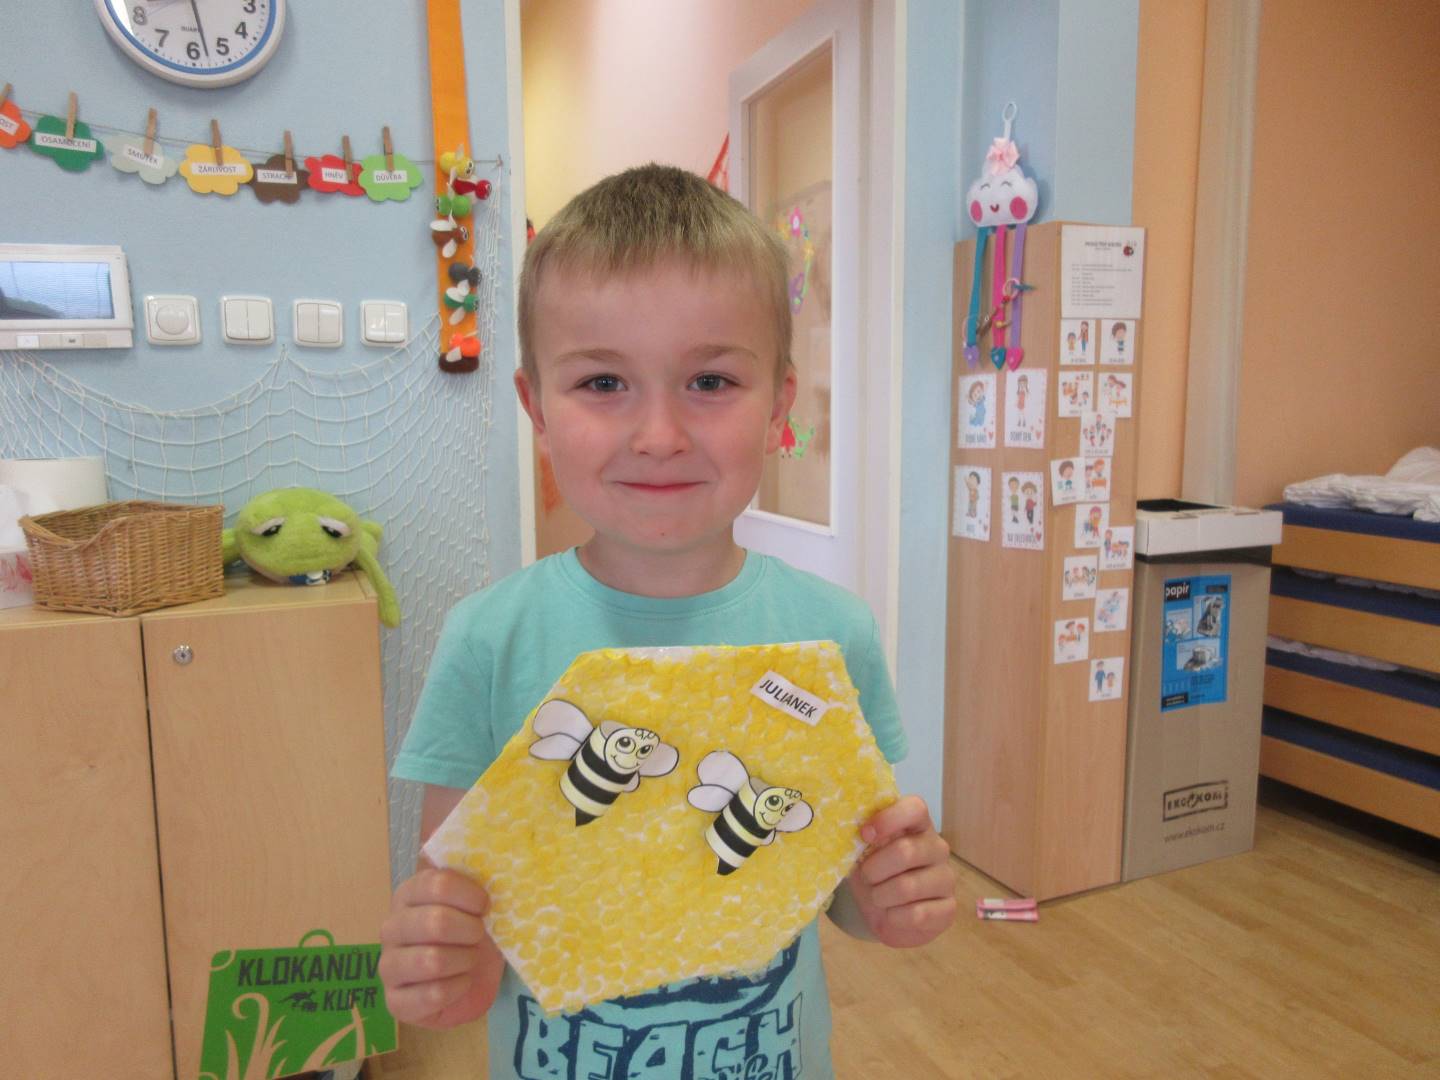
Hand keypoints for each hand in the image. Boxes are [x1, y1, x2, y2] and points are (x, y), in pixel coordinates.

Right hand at [378, 867, 504, 1028]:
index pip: (435, 883)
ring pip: (432, 961)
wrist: (473, 978)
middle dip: (469, 931)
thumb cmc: (473, 931)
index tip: (486, 905)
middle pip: (435, 922)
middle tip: (479, 935)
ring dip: (464, 960)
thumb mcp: (475, 898)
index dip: (469, 894)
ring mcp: (389, 966)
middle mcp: (392, 927)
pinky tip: (461, 982)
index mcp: (409, 894)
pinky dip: (458, 987)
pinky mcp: (395, 1002)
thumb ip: (465, 865)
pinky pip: (432, 994)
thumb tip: (446, 827)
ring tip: (470, 959)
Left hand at [848, 796, 957, 947]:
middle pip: (906, 851)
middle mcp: (937, 847)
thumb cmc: (877, 875)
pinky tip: (891, 914)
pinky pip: (917, 914)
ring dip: (880, 896)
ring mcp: (946, 878)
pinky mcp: (949, 908)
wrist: (888, 915)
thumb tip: (847, 831)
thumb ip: (861, 840)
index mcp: (917, 825)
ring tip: (877, 897)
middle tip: (866, 877)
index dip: (888, 819)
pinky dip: (893, 917)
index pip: (914, 808)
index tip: (864, 834)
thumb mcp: (864, 855)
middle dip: (874, 869)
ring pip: (907, 887)